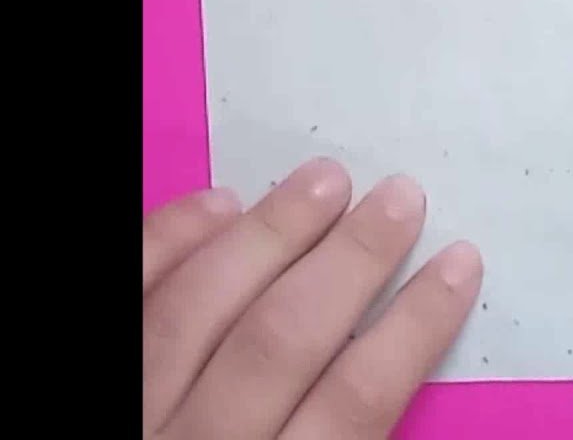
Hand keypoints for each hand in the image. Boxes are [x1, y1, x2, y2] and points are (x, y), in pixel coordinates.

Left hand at [142, 159, 482, 438]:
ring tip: (326, 179)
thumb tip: (391, 370)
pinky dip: (164, 244)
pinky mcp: (92, 384)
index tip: (459, 264)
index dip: (413, 328)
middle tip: (400, 197)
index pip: (355, 404)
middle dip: (350, 261)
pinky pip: (122, 301)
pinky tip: (218, 204)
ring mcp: (130, 417)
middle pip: (280, 341)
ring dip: (268, 235)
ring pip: (195, 311)